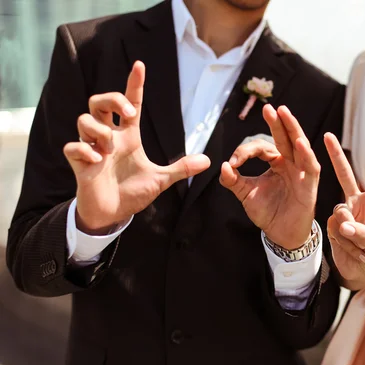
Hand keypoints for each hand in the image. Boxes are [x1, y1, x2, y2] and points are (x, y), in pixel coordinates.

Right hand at [64, 61, 209, 234]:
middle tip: (127, 115)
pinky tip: (98, 161)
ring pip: (83, 120)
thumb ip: (181, 168)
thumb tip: (207, 161)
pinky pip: (72, 147)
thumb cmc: (132, 192)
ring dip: (99, 130)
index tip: (140, 65)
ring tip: (111, 149)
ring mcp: (92, 148)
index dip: (134, 84)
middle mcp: (109, 137)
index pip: (130, 103)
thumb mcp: (161, 180)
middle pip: (98, 101)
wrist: (113, 214)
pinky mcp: (79, 164)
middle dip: (111, 99)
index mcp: (128, 137)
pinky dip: (84, 150)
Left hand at [220, 105, 319, 249]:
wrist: (280, 234)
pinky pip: (310, 166)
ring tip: (284, 114)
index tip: (233, 163)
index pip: (262, 147)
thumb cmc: (268, 212)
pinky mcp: (310, 184)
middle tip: (269, 107)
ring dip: (292, 129)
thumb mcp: (246, 194)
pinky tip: (298, 142)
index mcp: (277, 162)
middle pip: (285, 137)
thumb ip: (233, 180)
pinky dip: (306, 153)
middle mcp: (290, 163)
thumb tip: (223, 166)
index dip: (246, 151)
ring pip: (299, 145)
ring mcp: (302, 172)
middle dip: (278, 122)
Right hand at [324, 133, 364, 289]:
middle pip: (345, 175)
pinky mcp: (331, 224)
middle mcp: (357, 203)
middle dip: (335, 155)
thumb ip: (362, 233)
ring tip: (361, 249)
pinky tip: (352, 251)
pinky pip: (334, 229)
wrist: (359, 271)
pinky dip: (345, 243)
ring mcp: (342, 213)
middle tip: (327, 135)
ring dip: (351, 235)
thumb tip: (342, 223)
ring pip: (339, 214)